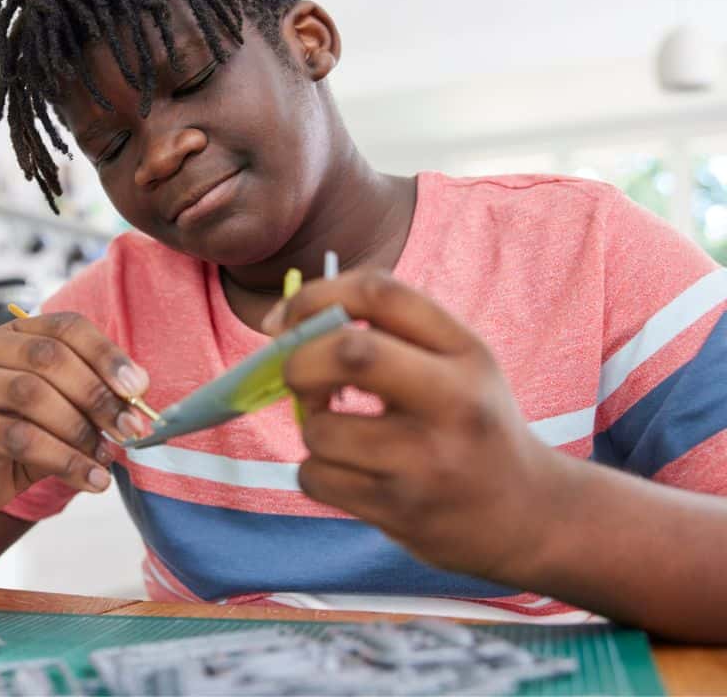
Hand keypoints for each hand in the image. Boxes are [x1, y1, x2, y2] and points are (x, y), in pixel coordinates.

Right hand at [0, 312, 150, 517]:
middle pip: (50, 357)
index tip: (139, 388)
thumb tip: (137, 398)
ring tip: (107, 456)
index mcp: (16, 332)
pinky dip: (64, 460)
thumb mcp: (63, 407)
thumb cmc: (23, 433)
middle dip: (97, 394)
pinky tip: (91, 477)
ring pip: (32, 394)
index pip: (67, 327)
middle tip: (130, 428)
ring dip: (80, 428)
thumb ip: (94, 394)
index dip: (107, 354)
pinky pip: (20, 438)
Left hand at [265, 269, 571, 582]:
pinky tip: (351, 474)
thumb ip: (389, 330)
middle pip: (350, 353)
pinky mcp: (402, 511)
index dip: (316, 296)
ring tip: (343, 437)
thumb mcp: (457, 364)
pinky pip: (316, 477)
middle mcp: (455, 402)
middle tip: (301, 377)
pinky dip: (316, 472)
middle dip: (300, 361)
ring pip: (319, 429)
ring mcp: (428, 462)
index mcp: (467, 352)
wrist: (529, 517)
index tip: (286, 318)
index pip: (381, 293)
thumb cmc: (470, 425)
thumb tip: (281, 323)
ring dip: (312, 429)